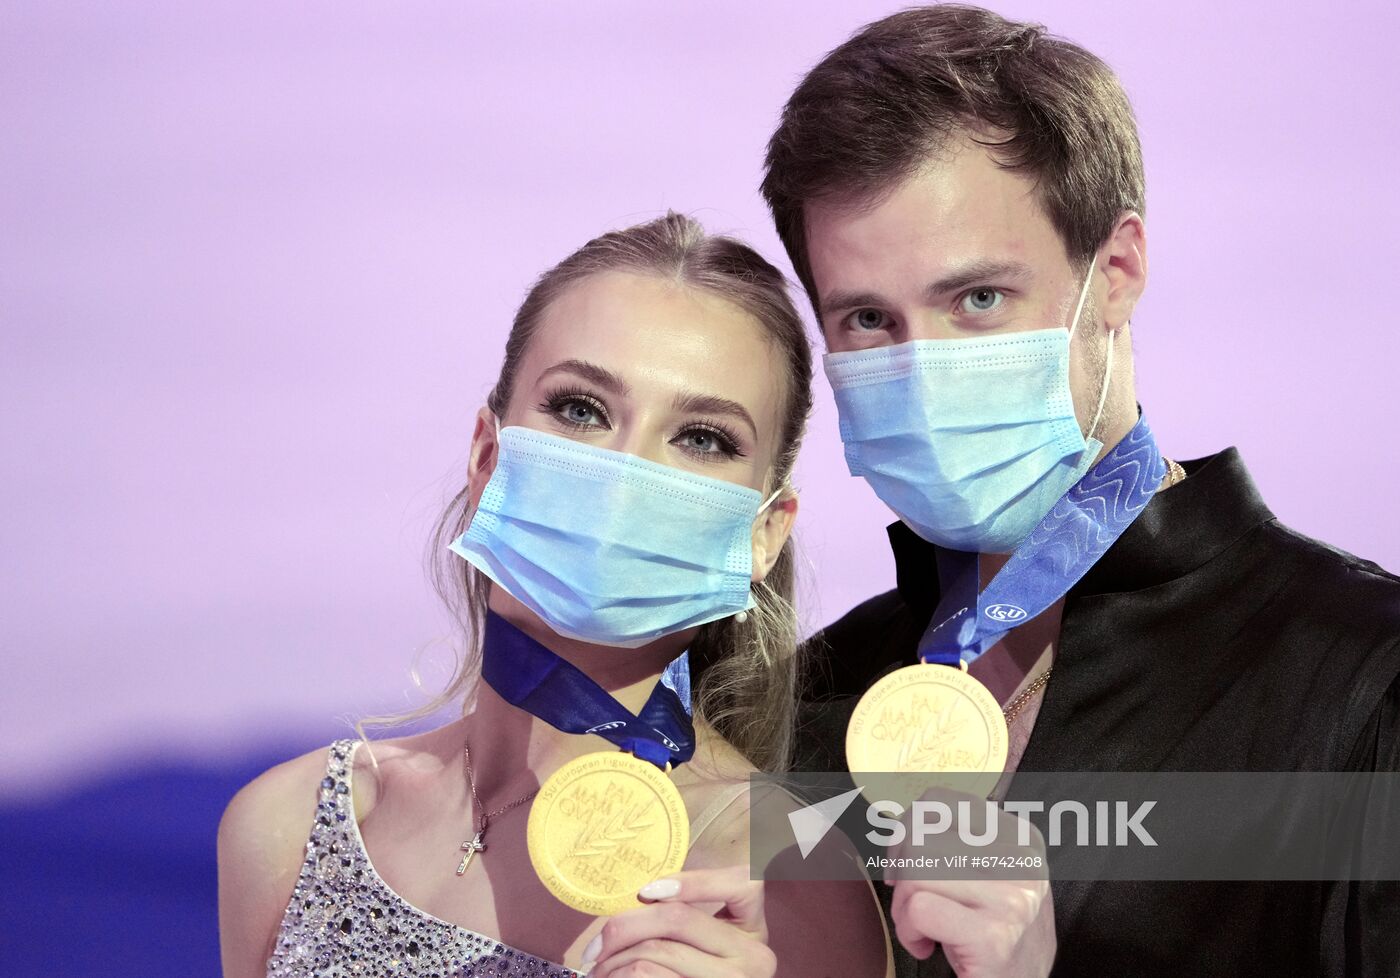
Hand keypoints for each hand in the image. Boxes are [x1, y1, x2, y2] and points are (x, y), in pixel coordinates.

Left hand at [582, 865, 775, 977]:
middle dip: (625, 925)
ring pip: (656, 952)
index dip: (694, 881)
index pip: (742, 883)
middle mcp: (754, 958)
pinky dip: (621, 976)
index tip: (646, 891)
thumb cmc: (698, 975)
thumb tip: (641, 897)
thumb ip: (687, 917)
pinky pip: (651, 977)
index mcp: (754, 930)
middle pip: (677, 917)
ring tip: (600, 968)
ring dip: (615, 960)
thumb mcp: (710, 944)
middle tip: (595, 945)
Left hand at [886, 788, 1054, 976]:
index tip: (905, 862)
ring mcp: (1010, 898)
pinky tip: (927, 945)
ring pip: (916, 873)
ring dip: (904, 909)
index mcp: (1019, 836)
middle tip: (914, 906)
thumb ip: (955, 839)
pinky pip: (920, 910)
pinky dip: (909, 931)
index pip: (938, 801)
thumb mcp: (987, 872)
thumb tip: (903, 826)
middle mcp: (1021, 861)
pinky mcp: (993, 936)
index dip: (907, 830)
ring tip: (924, 929)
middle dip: (902, 876)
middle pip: (920, 839)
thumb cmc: (995, 928)